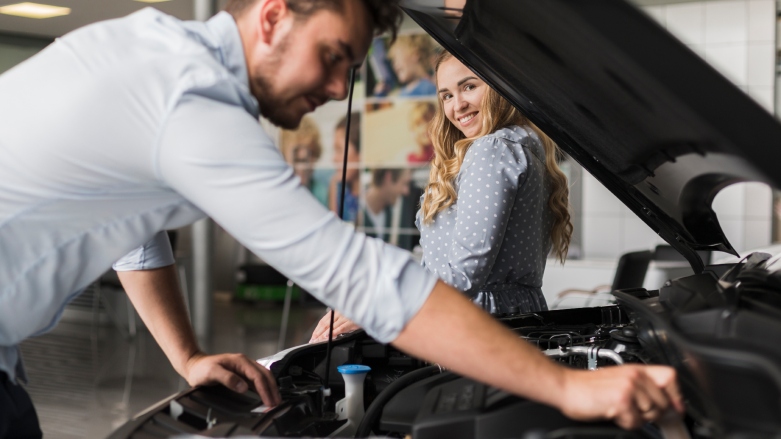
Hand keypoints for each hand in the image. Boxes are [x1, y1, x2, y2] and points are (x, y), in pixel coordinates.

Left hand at [183, 352, 280, 406]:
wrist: (194, 365)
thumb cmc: (202, 368)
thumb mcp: (212, 372)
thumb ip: (228, 379)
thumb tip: (243, 387)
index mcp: (240, 361)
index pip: (258, 375)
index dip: (265, 389)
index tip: (269, 400)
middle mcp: (245, 363)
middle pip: (265, 375)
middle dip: (272, 389)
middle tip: (277, 402)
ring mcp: (244, 368)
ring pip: (263, 377)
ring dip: (270, 388)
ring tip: (275, 400)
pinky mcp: (242, 374)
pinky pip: (257, 380)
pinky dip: (264, 388)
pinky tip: (266, 394)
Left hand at [309, 310, 360, 342]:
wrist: (368, 309)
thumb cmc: (358, 312)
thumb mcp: (346, 315)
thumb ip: (337, 321)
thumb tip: (329, 330)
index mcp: (336, 311)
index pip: (323, 320)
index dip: (317, 329)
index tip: (313, 335)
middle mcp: (339, 313)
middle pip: (325, 324)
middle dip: (318, 333)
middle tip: (313, 340)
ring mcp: (345, 317)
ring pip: (331, 326)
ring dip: (323, 334)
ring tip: (318, 340)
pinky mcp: (351, 321)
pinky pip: (341, 328)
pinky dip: (334, 332)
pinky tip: (328, 336)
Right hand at [557, 365, 683, 429]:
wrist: (566, 387)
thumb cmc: (587, 387)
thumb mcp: (619, 381)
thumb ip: (641, 388)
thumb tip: (664, 405)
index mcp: (636, 369)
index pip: (670, 376)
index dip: (676, 395)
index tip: (676, 408)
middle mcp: (635, 375)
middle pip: (664, 401)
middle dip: (652, 413)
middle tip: (635, 412)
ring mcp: (630, 387)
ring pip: (652, 412)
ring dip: (637, 418)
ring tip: (620, 411)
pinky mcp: (622, 400)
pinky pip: (636, 421)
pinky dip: (625, 422)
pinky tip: (613, 413)